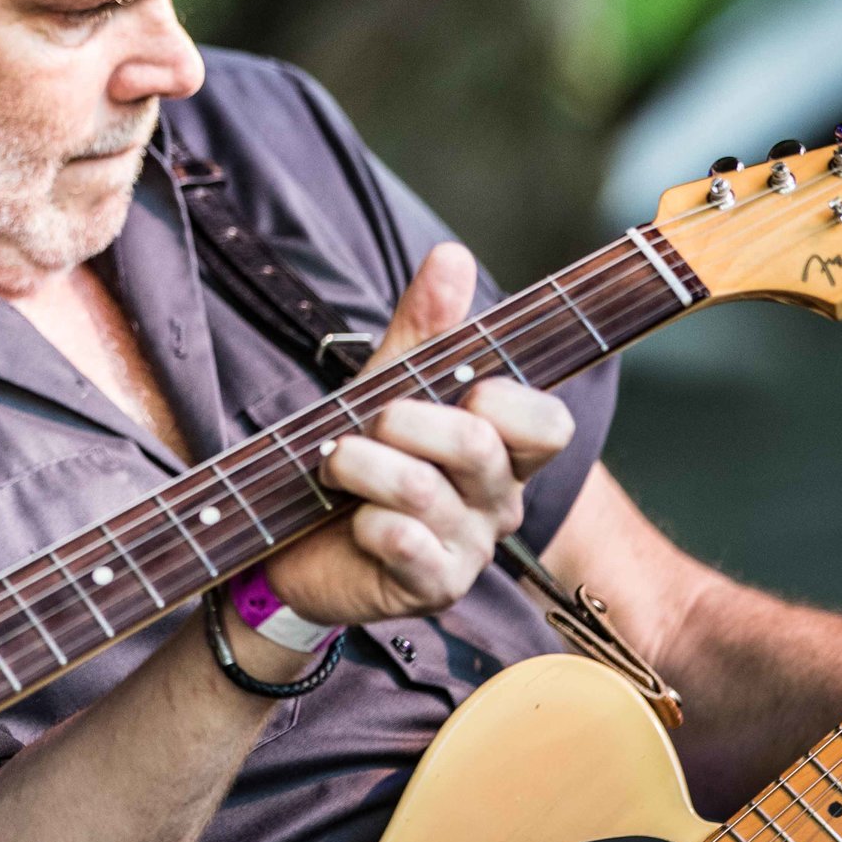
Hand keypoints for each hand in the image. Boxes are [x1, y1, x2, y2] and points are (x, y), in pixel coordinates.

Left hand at [262, 243, 573, 629]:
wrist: (294, 547)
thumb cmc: (353, 464)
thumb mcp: (385, 385)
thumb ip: (424, 328)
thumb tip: (453, 254)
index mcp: (502, 450)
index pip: (548, 422)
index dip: (503, 399)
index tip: (454, 391)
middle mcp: (499, 500)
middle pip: (477, 443)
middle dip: (402, 419)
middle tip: (364, 425)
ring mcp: (471, 548)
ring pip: (423, 488)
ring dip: (359, 464)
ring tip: (334, 464)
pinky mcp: (433, 587)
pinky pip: (402, 539)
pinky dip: (362, 520)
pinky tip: (350, 522)